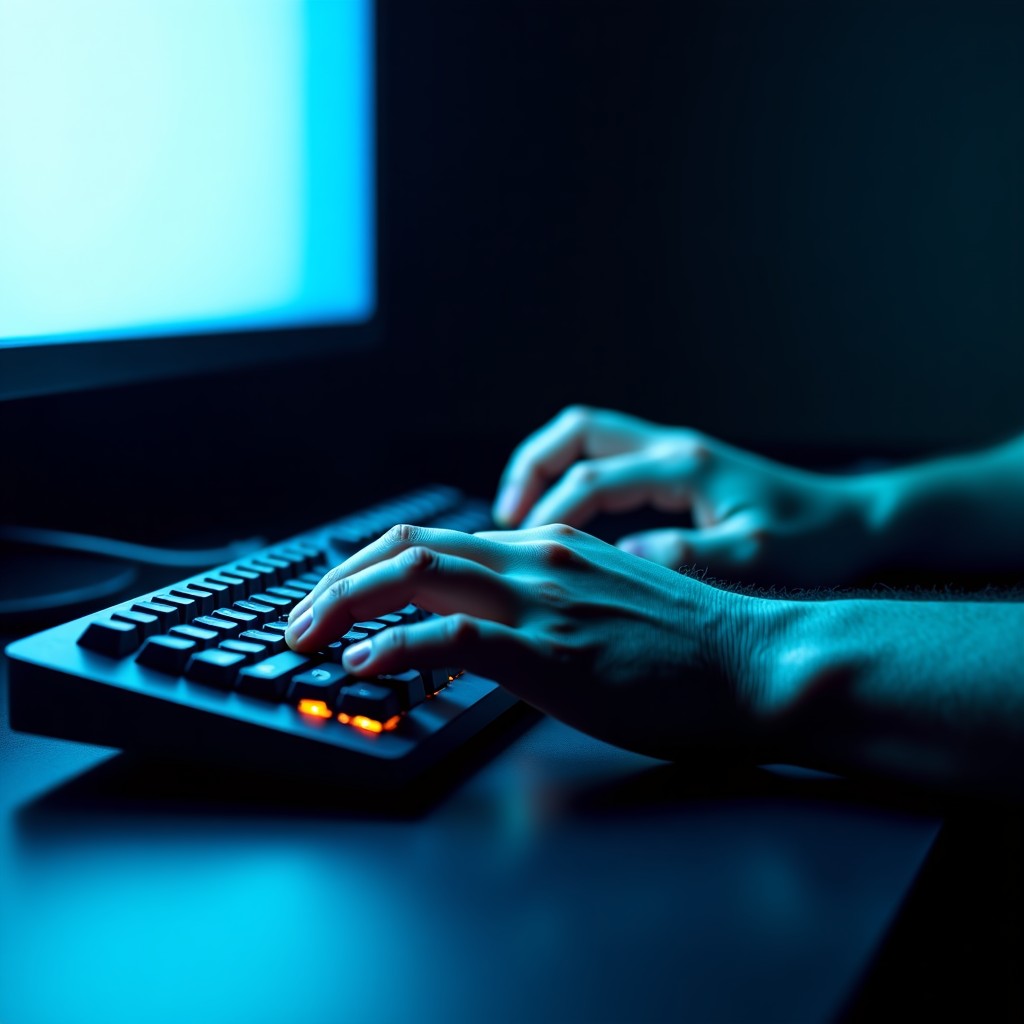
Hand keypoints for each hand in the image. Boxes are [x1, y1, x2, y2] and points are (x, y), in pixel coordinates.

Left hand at [286, 524, 767, 760]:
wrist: (755, 663)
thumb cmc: (689, 647)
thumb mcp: (605, 606)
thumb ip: (546, 605)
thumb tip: (491, 634)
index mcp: (546, 547)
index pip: (435, 538)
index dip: (373, 564)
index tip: (340, 595)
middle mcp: (535, 558)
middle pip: (409, 545)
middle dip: (340, 578)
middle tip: (302, 615)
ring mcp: (541, 600)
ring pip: (415, 574)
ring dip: (345, 603)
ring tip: (307, 635)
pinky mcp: (550, 650)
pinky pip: (450, 634)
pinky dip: (394, 645)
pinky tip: (363, 664)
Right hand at [492, 405, 874, 586]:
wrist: (856, 520)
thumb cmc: (814, 541)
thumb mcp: (757, 558)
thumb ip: (691, 556)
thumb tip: (625, 557)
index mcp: (686, 466)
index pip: (593, 479)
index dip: (550, 512)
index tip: (522, 550)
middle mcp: (673, 448)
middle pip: (577, 432)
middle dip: (530, 468)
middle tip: (504, 520)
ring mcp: (674, 453)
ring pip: (588, 439)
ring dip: (547, 469)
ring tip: (521, 518)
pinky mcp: (679, 467)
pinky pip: (608, 461)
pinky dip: (574, 482)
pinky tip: (568, 523)